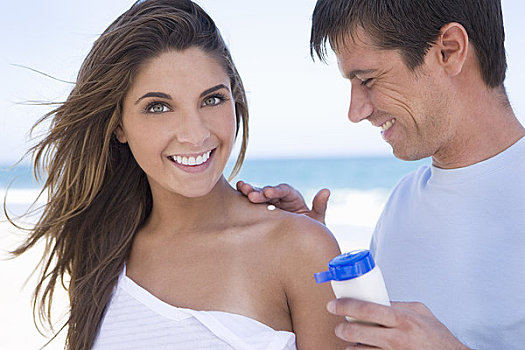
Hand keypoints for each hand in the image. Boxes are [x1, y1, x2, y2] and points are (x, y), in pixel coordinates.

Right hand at [236, 181, 329, 223]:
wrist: (302, 248)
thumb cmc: (310, 232)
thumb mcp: (317, 221)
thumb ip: (319, 207)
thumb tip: (326, 190)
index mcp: (293, 199)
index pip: (284, 191)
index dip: (276, 191)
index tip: (268, 194)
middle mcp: (280, 200)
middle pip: (269, 192)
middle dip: (260, 192)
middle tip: (250, 195)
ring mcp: (269, 206)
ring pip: (259, 196)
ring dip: (250, 191)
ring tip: (241, 188)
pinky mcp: (261, 213)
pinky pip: (253, 205)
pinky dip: (245, 198)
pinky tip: (237, 192)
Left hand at [327, 298, 470, 349]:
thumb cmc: (436, 336)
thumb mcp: (420, 312)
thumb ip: (397, 304)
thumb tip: (374, 299)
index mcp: (402, 319)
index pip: (366, 309)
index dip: (345, 305)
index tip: (332, 304)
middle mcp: (396, 338)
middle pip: (356, 332)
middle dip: (342, 329)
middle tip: (340, 326)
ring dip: (351, 345)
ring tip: (353, 340)